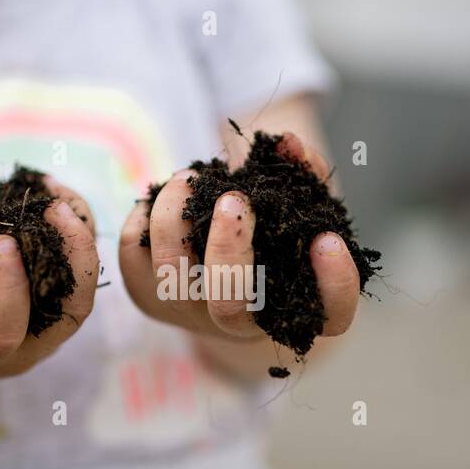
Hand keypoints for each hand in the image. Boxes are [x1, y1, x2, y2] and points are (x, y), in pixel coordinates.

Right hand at [0, 178, 97, 387]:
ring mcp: (42, 334)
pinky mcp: (50, 311)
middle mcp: (19, 350)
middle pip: (70, 312)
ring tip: (57, 195)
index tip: (1, 241)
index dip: (8, 289)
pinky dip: (73, 238)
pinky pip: (75, 277)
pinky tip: (54, 199)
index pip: (3, 333)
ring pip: (82, 292)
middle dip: (73, 257)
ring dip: (80, 241)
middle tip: (54, 207)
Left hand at [118, 132, 360, 343]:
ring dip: (175, 219)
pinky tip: (168, 197)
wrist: (224, 267)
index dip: (336, 284)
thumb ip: (305, 171)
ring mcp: (192, 316)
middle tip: (234, 198)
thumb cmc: (273, 233)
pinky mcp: (148, 297)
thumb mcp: (299, 202)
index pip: (333, 315)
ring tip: (189, 179)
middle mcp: (246, 324)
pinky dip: (144, 215)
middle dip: (227, 250)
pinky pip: (133, 254)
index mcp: (299, 307)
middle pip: (229, 307)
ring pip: (171, 279)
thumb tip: (288, 145)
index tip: (328, 241)